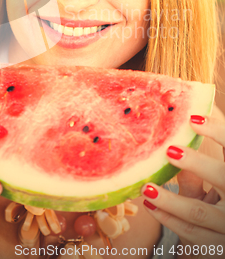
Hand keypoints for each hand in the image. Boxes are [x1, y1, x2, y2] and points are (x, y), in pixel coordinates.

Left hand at [141, 115, 224, 258]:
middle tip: (170, 150)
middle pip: (223, 178)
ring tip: (147, 186)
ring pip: (199, 212)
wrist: (223, 236)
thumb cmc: (218, 201)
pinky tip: (149, 204)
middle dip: (197, 164)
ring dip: (170, 200)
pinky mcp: (217, 247)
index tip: (193, 119)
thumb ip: (197, 169)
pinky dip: (167, 218)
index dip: (218, 131)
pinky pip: (190, 233)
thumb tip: (169, 141)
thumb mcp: (214, 183)